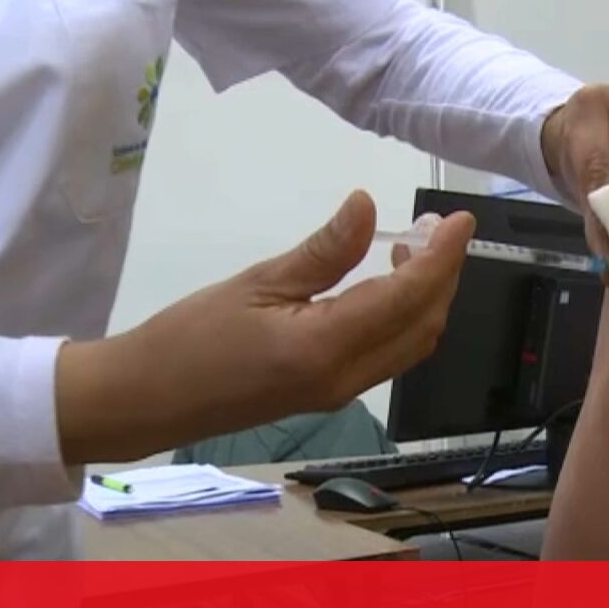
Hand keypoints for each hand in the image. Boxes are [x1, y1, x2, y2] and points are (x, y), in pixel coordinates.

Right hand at [55, 191, 474, 463]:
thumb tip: (369, 206)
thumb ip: (324, 251)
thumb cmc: (190, 337)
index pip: (408, 298)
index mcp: (325, 348)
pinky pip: (389, 354)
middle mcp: (346, 378)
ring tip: (415, 248)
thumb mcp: (258, 281)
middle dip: (444, 275)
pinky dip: (404, 316)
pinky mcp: (331, 393)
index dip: (443, 256)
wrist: (148, 400)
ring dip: (427, 296)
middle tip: (438, 226)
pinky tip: (386, 282)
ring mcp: (341, 392)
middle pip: (424, 325)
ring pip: (412, 343)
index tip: (460, 218)